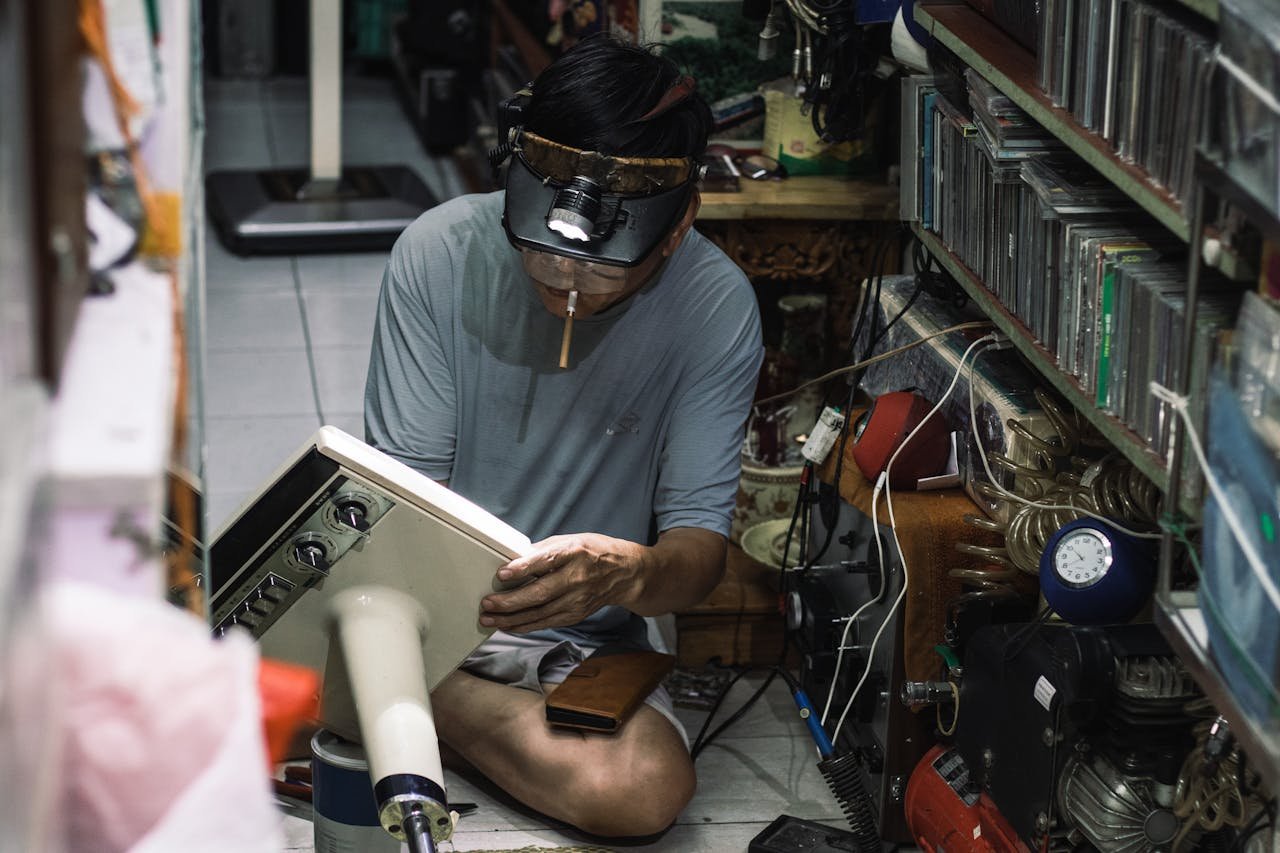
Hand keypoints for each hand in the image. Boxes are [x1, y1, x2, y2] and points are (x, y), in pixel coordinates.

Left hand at [479, 533, 647, 632]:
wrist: (625, 573)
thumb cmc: (595, 551)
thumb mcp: (571, 540)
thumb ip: (543, 550)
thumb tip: (513, 558)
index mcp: (575, 552)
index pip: (546, 560)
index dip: (523, 568)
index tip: (502, 573)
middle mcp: (577, 578)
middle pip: (540, 594)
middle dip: (510, 602)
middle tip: (487, 603)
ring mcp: (578, 600)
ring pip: (540, 614)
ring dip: (511, 619)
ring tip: (489, 619)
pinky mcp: (576, 615)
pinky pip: (546, 623)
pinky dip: (525, 626)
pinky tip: (508, 626)